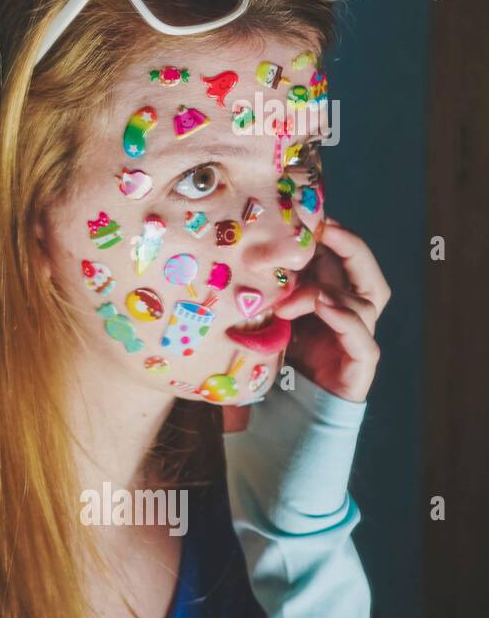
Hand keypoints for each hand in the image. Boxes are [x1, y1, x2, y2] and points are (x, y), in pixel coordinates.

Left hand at [272, 218, 391, 401]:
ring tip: (289, 297)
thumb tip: (250, 252)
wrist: (295, 401)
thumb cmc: (287, 352)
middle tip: (323, 228)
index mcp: (338, 295)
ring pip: (361, 302)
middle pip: (367, 271)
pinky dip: (345, 320)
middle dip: (349, 246)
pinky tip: (324, 307)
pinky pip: (362, 338)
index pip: (348, 257)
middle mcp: (356, 311)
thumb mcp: (278, 311)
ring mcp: (361, 336)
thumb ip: (278, 287)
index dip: (337, 235)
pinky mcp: (361, 362)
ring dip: (324, 293)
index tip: (313, 215)